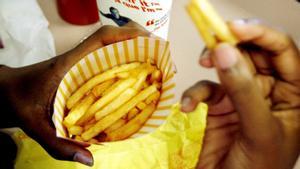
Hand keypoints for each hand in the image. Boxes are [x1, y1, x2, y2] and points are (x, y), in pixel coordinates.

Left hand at [0, 22, 149, 165]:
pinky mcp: (85, 70)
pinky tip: (140, 79)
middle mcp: (80, 58)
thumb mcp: (36, 126)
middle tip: (163, 62)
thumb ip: (59, 145)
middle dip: (142, 43)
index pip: (101, 39)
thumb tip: (89, 159)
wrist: (8, 92)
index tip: (150, 43)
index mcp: (70, 64)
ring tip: (158, 68)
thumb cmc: (21, 102)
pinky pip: (110, 61)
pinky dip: (128, 64)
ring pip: (115, 48)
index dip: (128, 35)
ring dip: (138, 52)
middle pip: (115, 39)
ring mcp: (84, 63)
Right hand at [181, 21, 299, 168]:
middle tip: (213, 42)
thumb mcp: (258, 129)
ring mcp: (241, 96)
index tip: (234, 29)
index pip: (282, 51)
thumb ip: (244, 91)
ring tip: (202, 64)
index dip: (261, 35)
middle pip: (251, 53)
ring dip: (212, 63)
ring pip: (226, 65)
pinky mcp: (219, 105)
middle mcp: (267, 90)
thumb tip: (225, 53)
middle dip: (231, 45)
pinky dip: (195, 94)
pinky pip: (206, 88)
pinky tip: (190, 106)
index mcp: (292, 94)